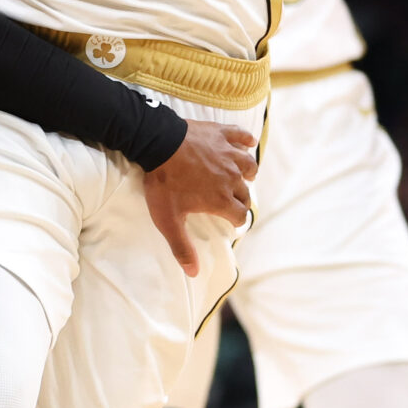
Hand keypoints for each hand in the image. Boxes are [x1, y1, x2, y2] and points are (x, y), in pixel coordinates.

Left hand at [140, 122, 256, 276]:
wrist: (158, 144)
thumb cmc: (163, 183)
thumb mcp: (168, 220)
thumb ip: (182, 247)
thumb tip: (193, 273)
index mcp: (221, 199)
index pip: (240, 215)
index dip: (236, 221)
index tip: (231, 222)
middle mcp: (231, 178)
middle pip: (245, 193)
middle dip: (240, 199)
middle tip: (230, 201)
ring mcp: (229, 154)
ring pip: (249, 166)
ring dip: (247, 173)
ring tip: (239, 177)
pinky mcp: (222, 134)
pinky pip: (242, 137)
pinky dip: (246, 141)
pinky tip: (246, 144)